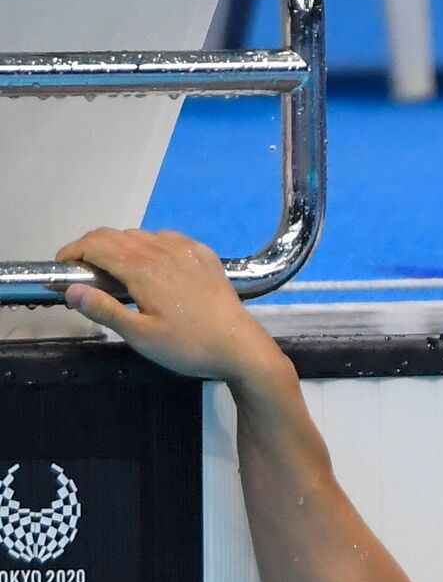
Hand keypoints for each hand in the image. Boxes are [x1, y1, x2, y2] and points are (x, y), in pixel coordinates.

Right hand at [56, 228, 283, 382]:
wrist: (240, 346)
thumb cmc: (188, 345)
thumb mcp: (140, 336)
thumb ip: (104, 309)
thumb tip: (71, 289)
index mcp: (143, 268)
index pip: (96, 245)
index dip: (73, 252)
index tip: (62, 268)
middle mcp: (163, 250)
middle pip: (116, 235)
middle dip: (92, 248)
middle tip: (84, 273)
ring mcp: (187, 250)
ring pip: (141, 235)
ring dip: (120, 247)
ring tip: (115, 273)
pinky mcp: (204, 255)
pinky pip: (167, 239)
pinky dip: (149, 246)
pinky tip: (151, 267)